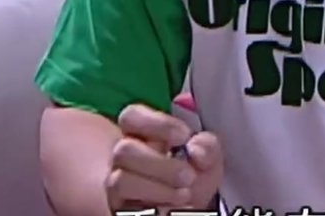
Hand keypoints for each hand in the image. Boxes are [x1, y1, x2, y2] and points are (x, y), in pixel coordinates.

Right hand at [105, 103, 223, 212]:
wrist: (188, 207)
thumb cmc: (192, 176)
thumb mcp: (207, 157)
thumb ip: (207, 146)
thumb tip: (197, 150)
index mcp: (140, 134)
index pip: (132, 116)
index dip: (158, 124)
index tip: (184, 137)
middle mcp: (123, 157)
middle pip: (124, 150)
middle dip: (160, 164)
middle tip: (188, 175)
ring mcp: (117, 184)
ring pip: (119, 181)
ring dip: (157, 189)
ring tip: (184, 194)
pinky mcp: (121, 208)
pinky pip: (126, 209)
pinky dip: (156, 207)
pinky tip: (175, 208)